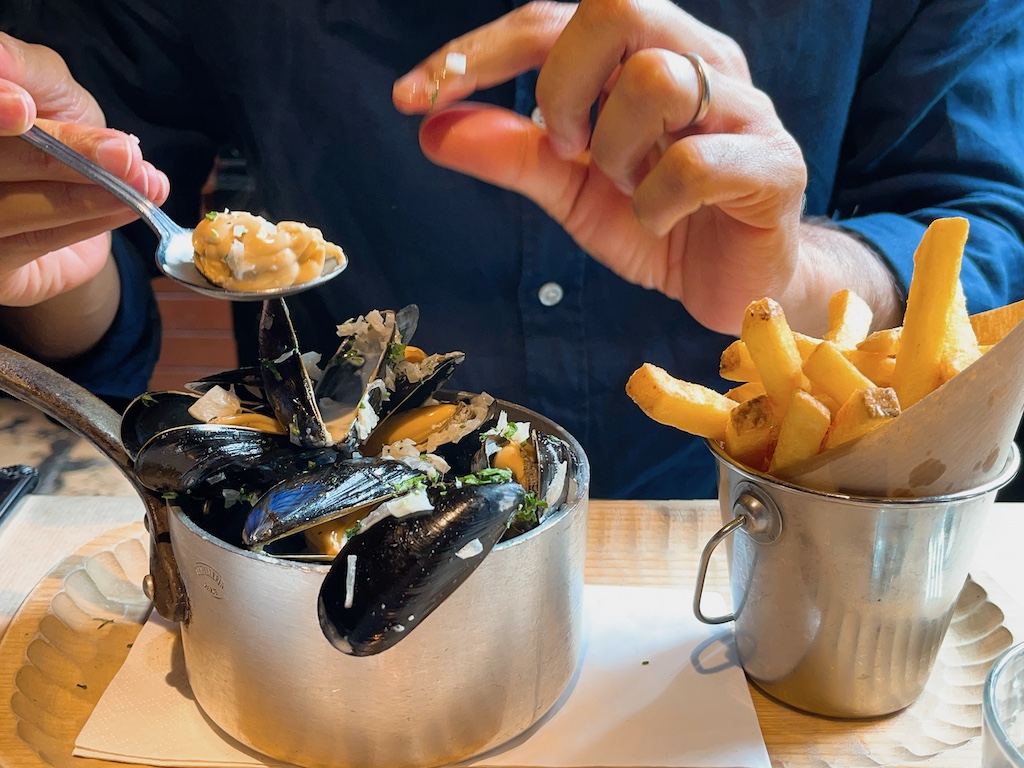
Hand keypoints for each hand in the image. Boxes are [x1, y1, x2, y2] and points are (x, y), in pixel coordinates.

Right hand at [0, 32, 167, 307]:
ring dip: (89, 193)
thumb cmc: (57, 134)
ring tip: (144, 182)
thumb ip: (29, 70)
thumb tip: (1, 59)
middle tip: (124, 153)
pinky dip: (87, 221)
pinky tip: (127, 206)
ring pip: (14, 206)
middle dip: (65, 153)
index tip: (23, 107)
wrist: (74, 206)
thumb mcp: (50, 90)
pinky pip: (35, 242)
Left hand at [393, 0, 894, 335]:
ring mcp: (745, 108)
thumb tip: (432, 127)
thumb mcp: (571, 189)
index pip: (553, 19)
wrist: (735, 283)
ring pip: (655, 80)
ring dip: (614, 151)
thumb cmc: (660, 220)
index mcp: (649, 51)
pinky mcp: (774, 165)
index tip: (414, 97)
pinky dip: (654, 203)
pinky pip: (694, 163)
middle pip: (617, 6)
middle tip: (563, 147)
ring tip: (627, 189)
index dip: (479, 53)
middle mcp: (702, 59)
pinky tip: (660, 222)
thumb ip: (512, 153)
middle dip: (561, 85)